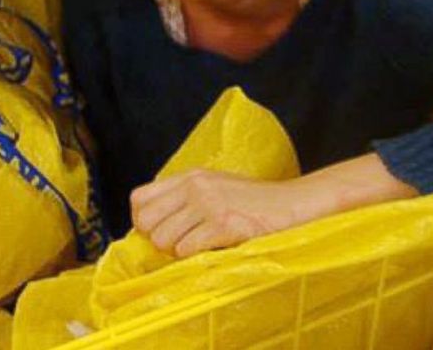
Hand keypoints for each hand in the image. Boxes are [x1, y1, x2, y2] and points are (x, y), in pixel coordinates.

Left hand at [131, 154, 418, 259]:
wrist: (293, 204)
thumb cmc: (256, 202)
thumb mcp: (216, 188)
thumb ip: (186, 199)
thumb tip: (153, 225)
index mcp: (190, 176)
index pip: (139, 197)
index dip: (142, 220)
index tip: (159, 231)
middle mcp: (195, 186)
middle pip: (146, 221)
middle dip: (157, 240)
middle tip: (180, 243)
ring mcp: (209, 204)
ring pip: (163, 239)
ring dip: (177, 251)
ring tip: (199, 246)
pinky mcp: (223, 223)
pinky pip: (186, 249)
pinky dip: (194, 257)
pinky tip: (213, 249)